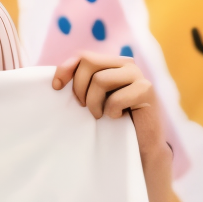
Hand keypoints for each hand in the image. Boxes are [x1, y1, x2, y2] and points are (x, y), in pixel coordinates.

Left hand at [52, 52, 166, 163]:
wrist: (141, 145)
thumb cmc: (113, 123)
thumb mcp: (93, 100)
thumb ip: (82, 85)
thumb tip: (56, 81)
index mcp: (112, 63)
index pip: (83, 56)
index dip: (65, 69)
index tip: (56, 87)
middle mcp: (126, 64)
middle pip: (89, 62)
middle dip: (79, 87)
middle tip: (84, 107)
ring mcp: (137, 75)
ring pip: (100, 79)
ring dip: (94, 103)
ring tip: (100, 115)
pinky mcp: (146, 90)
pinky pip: (116, 98)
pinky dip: (111, 112)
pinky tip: (118, 117)